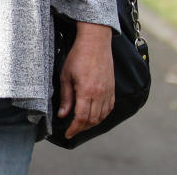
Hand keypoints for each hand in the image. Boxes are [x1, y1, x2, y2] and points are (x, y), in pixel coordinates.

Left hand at [57, 22, 114, 138]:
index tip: (68, 134)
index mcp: (87, 92)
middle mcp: (100, 94)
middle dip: (82, 128)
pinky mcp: (113, 89)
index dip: (74, 128)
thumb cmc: (78, 56)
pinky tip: (94, 115)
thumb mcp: (66, 76)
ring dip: (92, 123)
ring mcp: (108, 92)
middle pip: (92, 120)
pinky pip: (109, 108)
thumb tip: (63, 114)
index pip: (81, 118)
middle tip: (72, 130)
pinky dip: (102, 115)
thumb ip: (66, 97)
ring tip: (81, 124)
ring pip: (102, 116)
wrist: (95, 43)